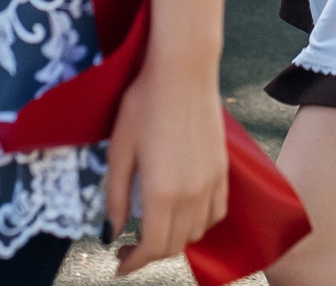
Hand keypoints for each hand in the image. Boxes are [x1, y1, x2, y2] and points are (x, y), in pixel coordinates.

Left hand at [103, 54, 227, 272]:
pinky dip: (200, 223)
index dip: (134, 262)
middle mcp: (191, 194)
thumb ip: (116, 197)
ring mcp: (211, 182)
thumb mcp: (119, 151)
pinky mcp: (223, 170)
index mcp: (161, 193)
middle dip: (150, 253)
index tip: (119, 264)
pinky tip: (184, 213)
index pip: (152, 247)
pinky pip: (216, 212)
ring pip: (197, 232)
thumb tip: (112, 232)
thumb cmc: (143, 106)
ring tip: (154, 227)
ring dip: (175, 239)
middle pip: (175, 245)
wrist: (183, 72)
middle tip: (128, 244)